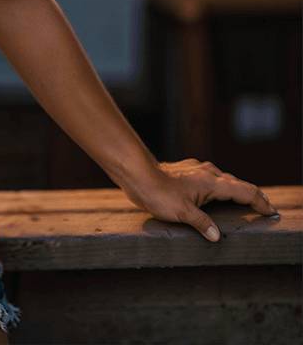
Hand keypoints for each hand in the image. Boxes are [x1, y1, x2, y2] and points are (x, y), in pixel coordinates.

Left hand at [121, 157, 278, 241]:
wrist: (136, 172)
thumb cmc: (158, 192)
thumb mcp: (183, 213)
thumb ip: (202, 224)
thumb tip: (216, 237)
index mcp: (212, 183)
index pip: (245, 191)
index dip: (259, 201)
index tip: (269, 212)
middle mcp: (207, 173)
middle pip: (236, 183)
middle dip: (250, 195)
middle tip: (261, 207)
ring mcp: (195, 169)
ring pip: (221, 179)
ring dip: (233, 189)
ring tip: (240, 201)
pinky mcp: (184, 170)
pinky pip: (208, 177)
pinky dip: (217, 186)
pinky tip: (210, 193)